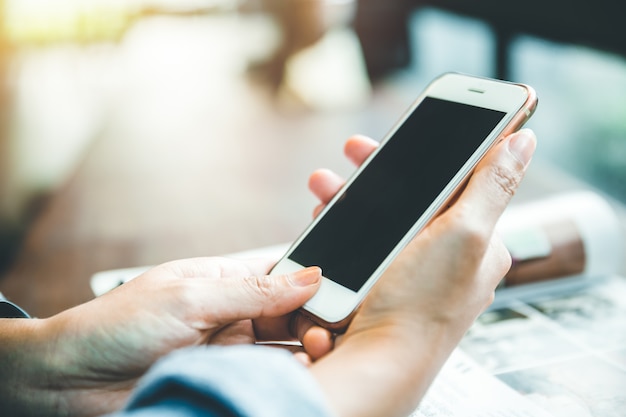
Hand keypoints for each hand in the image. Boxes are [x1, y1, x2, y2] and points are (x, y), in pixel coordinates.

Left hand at [3, 258, 321, 415]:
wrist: (70, 379)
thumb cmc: (117, 325)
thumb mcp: (190, 298)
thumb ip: (253, 290)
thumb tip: (310, 276)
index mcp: (225, 280)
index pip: (284, 278)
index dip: (314, 285)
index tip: (341, 297)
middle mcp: (233, 314)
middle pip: (292, 316)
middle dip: (315, 322)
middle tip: (329, 334)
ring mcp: (231, 351)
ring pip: (284, 349)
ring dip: (306, 351)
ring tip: (320, 354)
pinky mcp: (225, 380)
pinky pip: (266, 377)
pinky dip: (286, 377)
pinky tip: (300, 375)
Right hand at [309, 130, 536, 416]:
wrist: (377, 359)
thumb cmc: (422, 305)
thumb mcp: (466, 234)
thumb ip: (492, 184)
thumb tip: (524, 140)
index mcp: (478, 240)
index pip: (458, 180)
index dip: (431, 152)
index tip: (407, 131)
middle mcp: (446, 253)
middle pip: (413, 194)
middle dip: (378, 171)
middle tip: (354, 150)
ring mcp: (411, 266)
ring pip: (381, 214)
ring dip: (351, 194)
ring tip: (324, 184)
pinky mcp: (381, 278)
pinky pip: (362, 239)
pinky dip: (342, 224)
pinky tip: (325, 217)